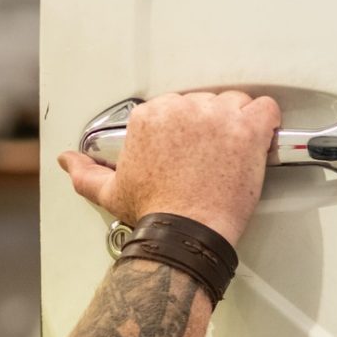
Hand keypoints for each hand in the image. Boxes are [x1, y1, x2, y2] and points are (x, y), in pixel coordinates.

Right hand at [56, 90, 280, 244]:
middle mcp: (181, 109)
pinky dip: (268, 121)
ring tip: (234, 152)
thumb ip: (86, 172)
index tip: (192, 150)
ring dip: (238, 123)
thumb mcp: (110, 192)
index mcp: (149, 117)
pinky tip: (260, 138)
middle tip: (213, 157)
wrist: (186, 234)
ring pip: (235, 103)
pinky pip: (266, 108)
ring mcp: (215, 116)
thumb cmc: (155, 214)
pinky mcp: (245, 128)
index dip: (188, 129)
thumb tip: (68, 161)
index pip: (176, 106)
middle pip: (205, 103)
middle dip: (211, 127)